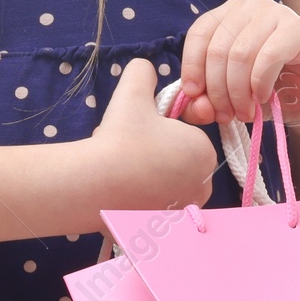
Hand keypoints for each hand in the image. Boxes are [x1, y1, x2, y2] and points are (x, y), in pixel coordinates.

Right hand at [87, 57, 217, 218]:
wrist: (95, 185)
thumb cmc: (121, 137)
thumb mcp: (132, 90)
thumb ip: (143, 71)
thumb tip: (145, 69)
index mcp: (204, 151)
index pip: (185, 134)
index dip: (159, 129)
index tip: (139, 131)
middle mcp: (203, 186)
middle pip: (175, 160)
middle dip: (153, 153)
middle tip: (127, 149)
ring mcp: (183, 212)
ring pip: (164, 184)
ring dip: (146, 176)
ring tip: (120, 169)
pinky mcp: (164, 231)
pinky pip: (154, 207)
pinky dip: (139, 199)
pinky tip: (120, 192)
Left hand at [177, 0, 299, 130]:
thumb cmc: (267, 93)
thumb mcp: (227, 97)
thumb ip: (203, 102)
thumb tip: (194, 103)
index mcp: (227, 14)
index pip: (199, 34)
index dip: (192, 67)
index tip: (194, 97)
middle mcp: (250, 6)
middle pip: (218, 49)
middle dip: (217, 90)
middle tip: (225, 115)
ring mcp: (276, 13)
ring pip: (240, 54)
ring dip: (238, 91)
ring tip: (245, 112)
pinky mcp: (299, 29)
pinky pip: (268, 56)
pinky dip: (260, 83)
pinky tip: (262, 98)